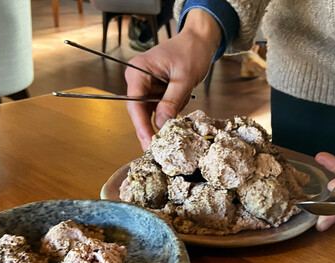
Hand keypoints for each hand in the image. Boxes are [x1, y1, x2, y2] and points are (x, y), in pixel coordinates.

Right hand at [125, 10, 220, 149]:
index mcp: (138, 71)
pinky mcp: (154, 90)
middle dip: (147, 130)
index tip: (148, 143)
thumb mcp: (185, 78)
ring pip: (147, 112)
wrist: (199, 40)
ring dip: (157, 125)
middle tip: (154, 151)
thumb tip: (161, 124)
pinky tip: (171, 126)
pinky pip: (156, 108)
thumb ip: (171, 101)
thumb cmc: (191, 51)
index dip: (141, 126)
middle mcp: (137, 78)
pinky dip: (165, 117)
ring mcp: (145, 85)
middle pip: (138, 111)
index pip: (135, 104)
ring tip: (164, 143)